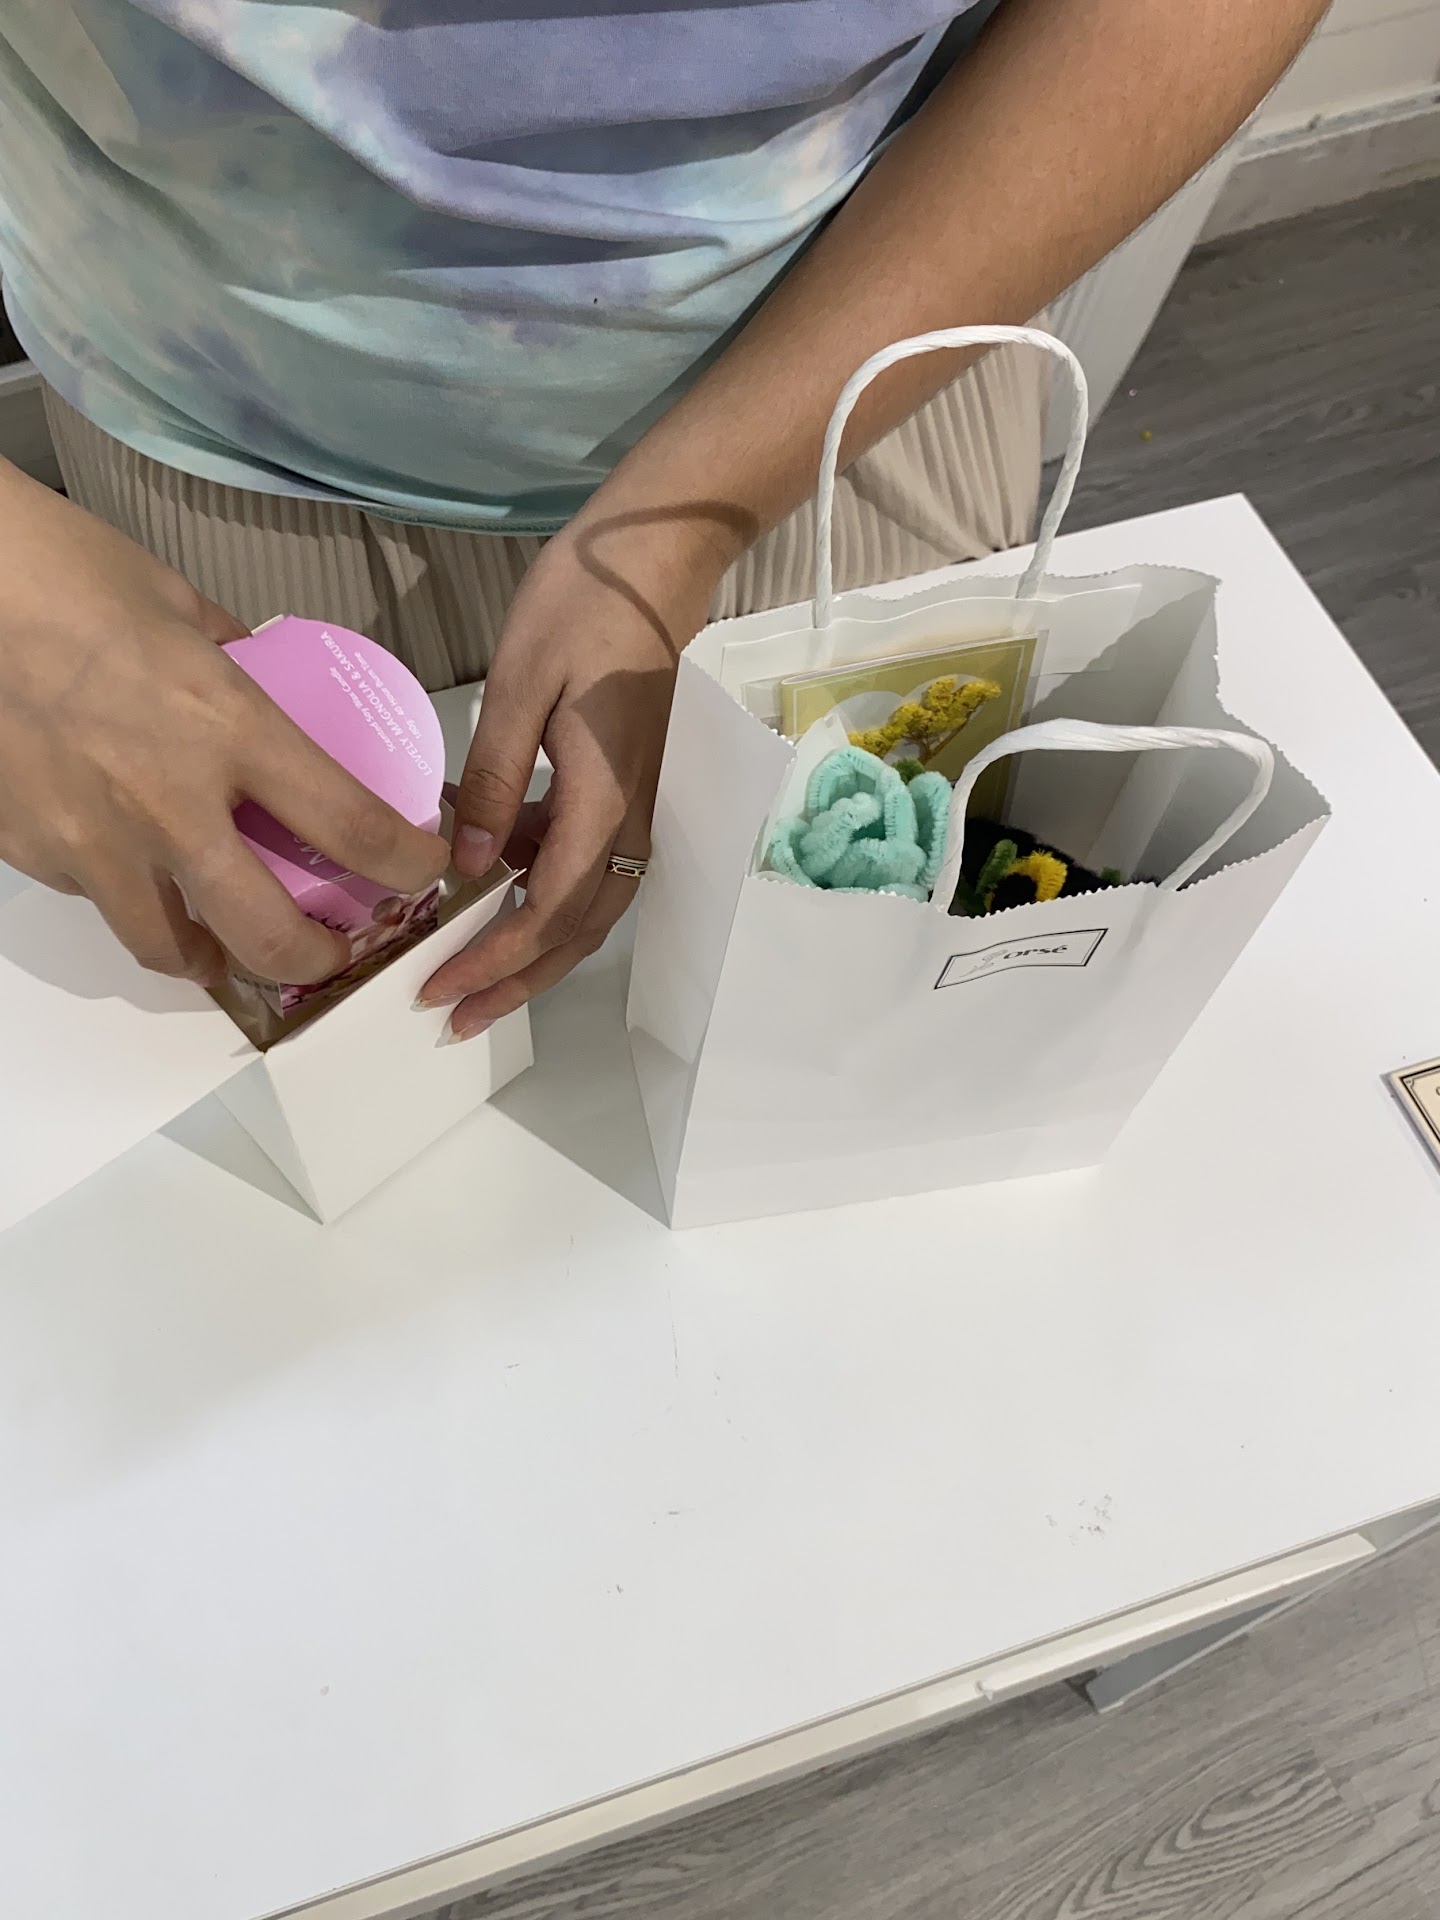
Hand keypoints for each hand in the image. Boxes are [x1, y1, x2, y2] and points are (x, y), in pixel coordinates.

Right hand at [0, 462, 447, 984]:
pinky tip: (135, 867)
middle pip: (269, 935)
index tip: (424, 866)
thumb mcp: (182, 607)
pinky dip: (129, 898)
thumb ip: (238, 663)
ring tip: (232, 945)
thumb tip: (276, 685)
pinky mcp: (32, 851)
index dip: (405, 864)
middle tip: (336, 950)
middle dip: (320, 958)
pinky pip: (98, 900)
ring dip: (218, 957)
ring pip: (174, 949)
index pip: (349, 827)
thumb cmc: (65, 573)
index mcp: (227, 728)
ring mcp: (92, 840)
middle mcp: (167, 804)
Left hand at [419, 509, 734, 1038]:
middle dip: (516, 982)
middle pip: (577, 932)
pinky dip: (543, 897)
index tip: (438, 989)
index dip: (495, 960)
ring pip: (586, 908)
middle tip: (453, 1018)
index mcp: (606, 802)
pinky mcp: (625, 791)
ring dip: (533, 952)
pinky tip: (491, 886)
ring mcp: (635, 809)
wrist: (653, 564)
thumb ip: (496, 783)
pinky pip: (586, 866)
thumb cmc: (583, 609)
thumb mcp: (521, 688)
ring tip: (470, 976)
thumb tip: (471, 868)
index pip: (550, 910)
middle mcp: (631, 822)